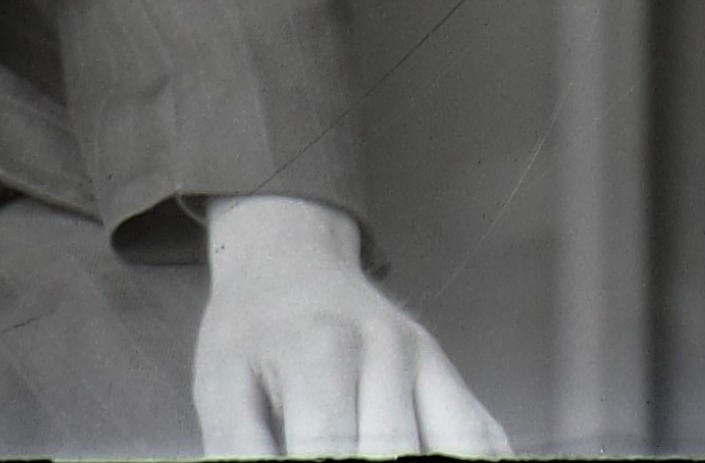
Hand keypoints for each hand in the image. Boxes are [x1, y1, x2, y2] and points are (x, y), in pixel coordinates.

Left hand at [193, 193, 506, 456]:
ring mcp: (430, 363)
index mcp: (320, 353)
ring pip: (458, 445)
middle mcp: (388, 352)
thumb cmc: (249, 336)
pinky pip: (483, 437)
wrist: (291, 261)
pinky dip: (482, 460)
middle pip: (396, 453)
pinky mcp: (452, 376)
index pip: (330, 451)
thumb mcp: (221, 389)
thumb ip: (242, 454)